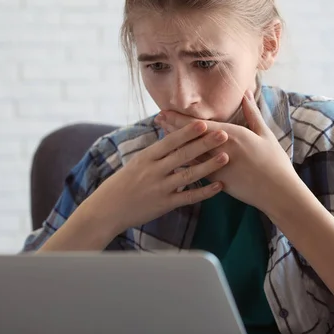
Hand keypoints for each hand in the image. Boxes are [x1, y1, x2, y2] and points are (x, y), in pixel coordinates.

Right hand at [88, 121, 229, 234]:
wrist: (107, 209)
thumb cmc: (123, 183)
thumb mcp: (136, 162)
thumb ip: (156, 152)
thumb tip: (172, 133)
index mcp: (146, 157)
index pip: (170, 142)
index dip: (187, 133)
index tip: (203, 123)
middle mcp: (154, 171)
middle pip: (183, 155)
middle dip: (204, 144)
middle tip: (223, 134)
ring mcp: (160, 188)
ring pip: (189, 175)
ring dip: (209, 166)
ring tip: (226, 157)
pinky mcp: (165, 204)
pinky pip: (189, 197)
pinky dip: (205, 192)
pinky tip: (219, 186)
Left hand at [155, 90, 300, 212]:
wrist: (278, 192)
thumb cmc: (274, 162)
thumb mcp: (265, 134)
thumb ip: (252, 113)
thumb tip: (246, 92)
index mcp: (232, 134)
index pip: (199, 124)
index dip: (180, 118)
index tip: (165, 111)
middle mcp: (221, 149)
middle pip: (190, 137)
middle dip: (172, 128)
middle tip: (157, 119)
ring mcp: (217, 166)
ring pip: (190, 153)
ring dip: (174, 144)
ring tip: (160, 136)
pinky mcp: (217, 181)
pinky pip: (195, 170)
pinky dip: (183, 163)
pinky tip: (173, 159)